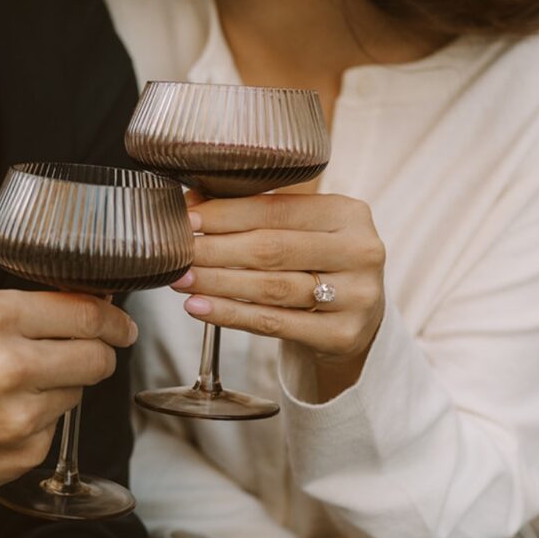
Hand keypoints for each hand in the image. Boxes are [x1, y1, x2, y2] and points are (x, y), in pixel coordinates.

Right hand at [0, 290, 137, 528]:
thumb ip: (28, 314)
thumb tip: (92, 310)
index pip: (88, 314)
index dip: (114, 321)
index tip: (122, 326)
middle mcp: (12, 363)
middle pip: (98, 357)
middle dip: (98, 355)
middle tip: (83, 355)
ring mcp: (20, 414)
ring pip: (77, 393)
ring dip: (59, 389)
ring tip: (11, 391)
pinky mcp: (23, 454)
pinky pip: (54, 429)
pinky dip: (37, 423)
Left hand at [174, 192, 385, 395]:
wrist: (356, 319)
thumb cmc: (317, 264)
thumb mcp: (300, 231)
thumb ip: (254, 213)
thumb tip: (192, 202)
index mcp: (349, 213)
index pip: (277, 210)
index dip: (227, 214)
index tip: (188, 218)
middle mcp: (361, 251)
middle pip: (272, 249)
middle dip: (216, 249)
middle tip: (177, 251)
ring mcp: (356, 296)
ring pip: (270, 287)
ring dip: (217, 282)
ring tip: (182, 278)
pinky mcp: (342, 334)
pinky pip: (273, 323)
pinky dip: (230, 315)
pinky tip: (199, 307)